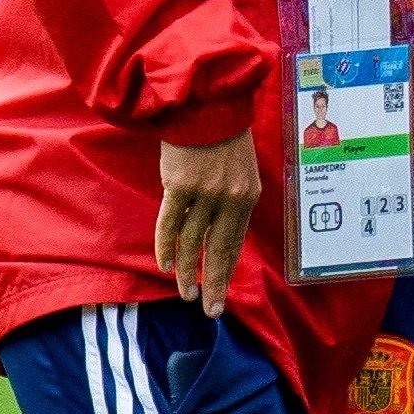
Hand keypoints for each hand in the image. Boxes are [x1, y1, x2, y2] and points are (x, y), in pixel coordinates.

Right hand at [154, 128, 260, 312]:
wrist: (205, 103)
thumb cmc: (221, 135)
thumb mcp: (240, 169)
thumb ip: (233, 199)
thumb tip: (220, 230)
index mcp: (248, 196)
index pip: (236, 243)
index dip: (228, 271)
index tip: (222, 294)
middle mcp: (230, 198)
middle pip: (219, 250)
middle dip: (213, 283)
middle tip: (209, 310)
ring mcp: (205, 193)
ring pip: (193, 241)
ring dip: (187, 270)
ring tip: (185, 292)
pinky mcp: (180, 185)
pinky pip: (170, 223)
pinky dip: (166, 246)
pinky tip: (165, 265)